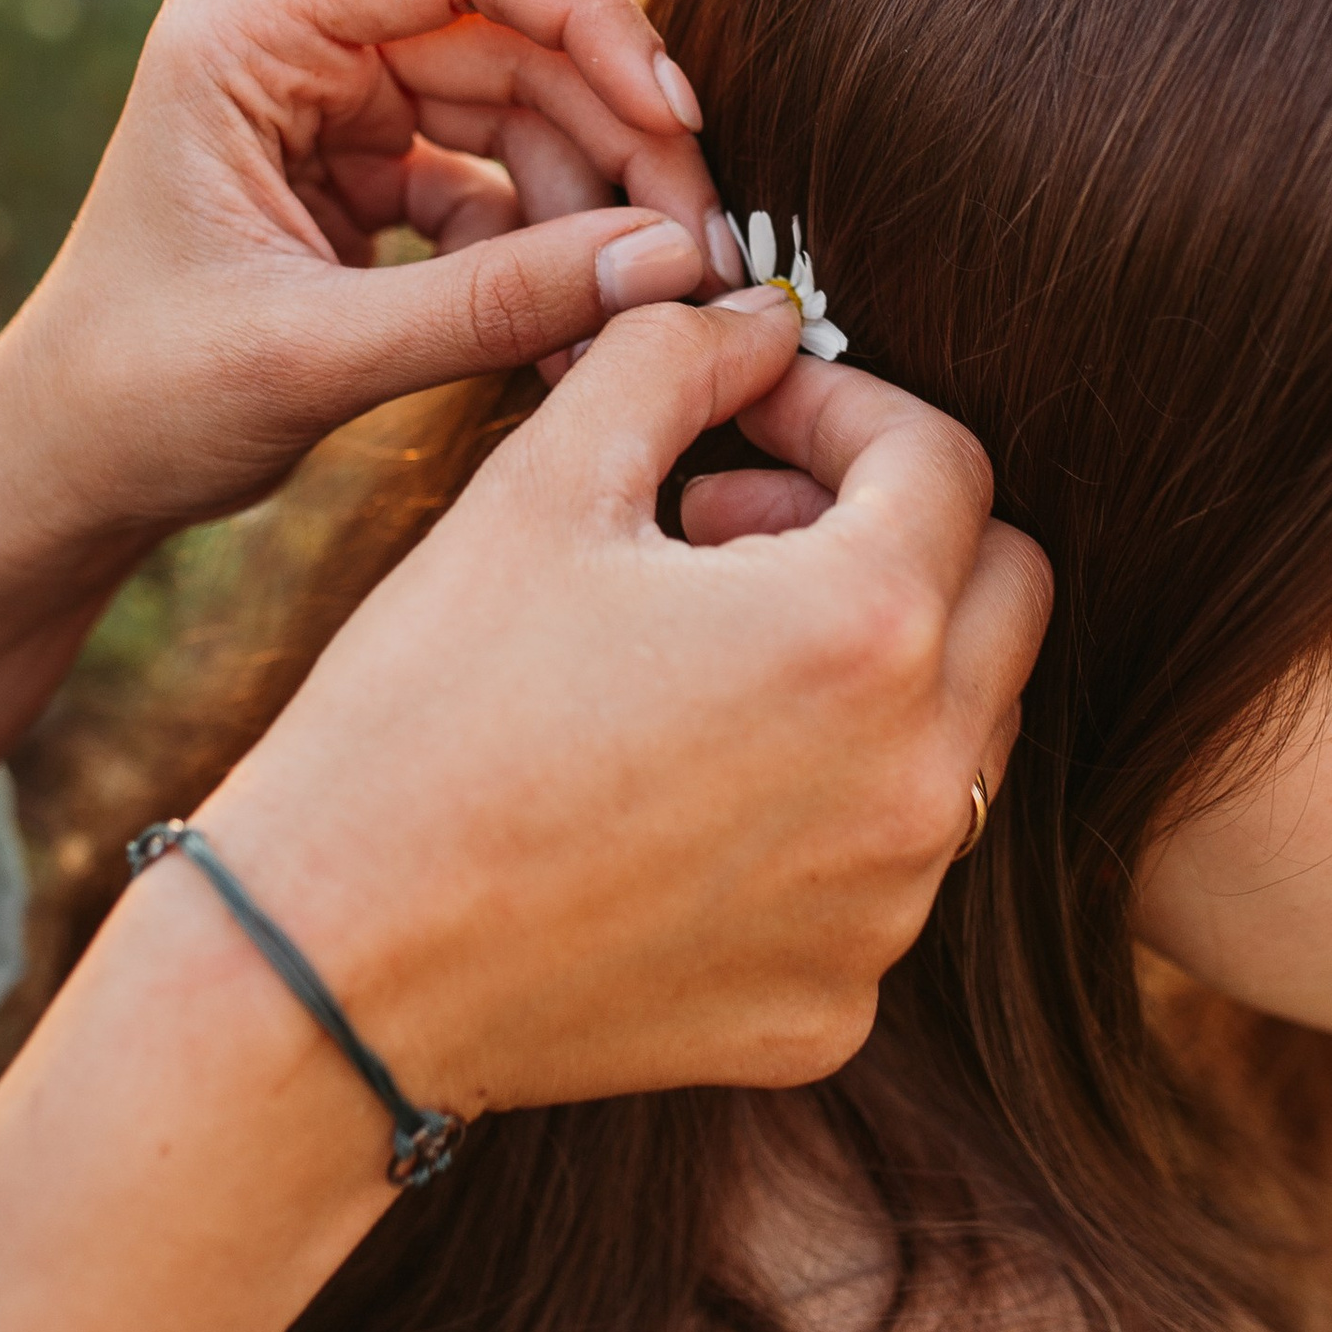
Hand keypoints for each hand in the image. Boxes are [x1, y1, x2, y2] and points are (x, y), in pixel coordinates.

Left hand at [0, 0, 731, 933]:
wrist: (58, 480)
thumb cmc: (137, 405)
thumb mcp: (316, 357)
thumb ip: (494, 306)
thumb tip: (670, 267)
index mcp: (248, 30)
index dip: (586, 13)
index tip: (674, 113)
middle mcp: (297, 42)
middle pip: (515, 37)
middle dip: (618, 139)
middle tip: (700, 250)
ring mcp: (336, 107)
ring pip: (524, 114)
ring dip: (597, 209)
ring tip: (645, 315)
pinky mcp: (365, 177)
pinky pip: (498, 185)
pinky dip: (550, 256)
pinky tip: (584, 335)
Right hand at [169, 285, 1053, 1111]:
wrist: (327, 970)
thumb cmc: (423, 711)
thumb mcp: (542, 485)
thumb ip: (678, 362)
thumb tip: (764, 323)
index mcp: (863, 631)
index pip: (948, 461)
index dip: (844, 407)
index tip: (748, 414)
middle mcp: (916, 783)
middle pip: (1003, 594)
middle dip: (892, 526)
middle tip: (731, 520)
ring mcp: (887, 914)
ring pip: (960, 734)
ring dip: (870, 663)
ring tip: (700, 648)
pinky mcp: (835, 1007)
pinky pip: (882, 868)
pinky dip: (820, 804)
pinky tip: (682, 785)